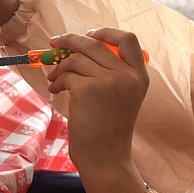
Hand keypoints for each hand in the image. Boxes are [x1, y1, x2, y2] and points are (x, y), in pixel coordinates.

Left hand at [46, 28, 149, 192]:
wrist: (106, 160)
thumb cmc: (108, 132)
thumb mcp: (120, 98)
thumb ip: (111, 74)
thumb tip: (79, 48)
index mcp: (139, 76)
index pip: (128, 39)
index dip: (106, 32)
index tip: (89, 34)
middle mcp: (127, 76)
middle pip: (94, 43)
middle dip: (70, 40)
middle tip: (54, 43)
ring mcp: (109, 81)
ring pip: (76, 58)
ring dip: (60, 67)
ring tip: (55, 81)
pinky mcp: (88, 89)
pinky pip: (66, 74)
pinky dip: (57, 81)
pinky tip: (57, 91)